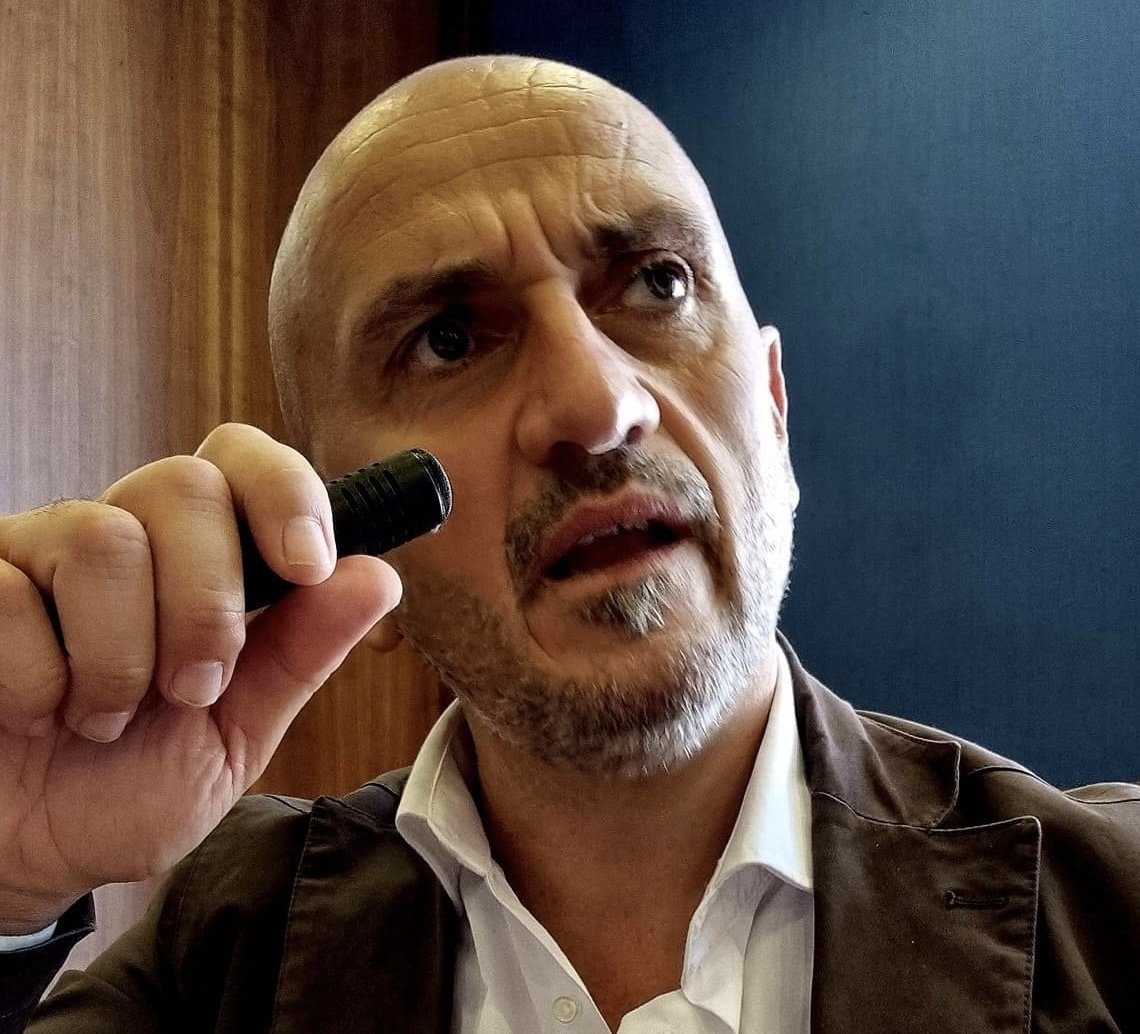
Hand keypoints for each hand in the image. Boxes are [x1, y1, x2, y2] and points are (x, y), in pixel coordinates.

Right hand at [0, 424, 400, 933]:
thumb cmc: (125, 786)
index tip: (308, 565)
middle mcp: (118, 534)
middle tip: (192, 688)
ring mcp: (33, 554)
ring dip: (121, 658)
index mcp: (194, 558)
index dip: (284, 492)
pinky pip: (10, 597)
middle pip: (183, 486)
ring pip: (104, 538)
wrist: (24, 856)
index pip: (241, 459)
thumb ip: (301, 652)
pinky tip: (36, 716)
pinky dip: (39, 682)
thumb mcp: (235, 731)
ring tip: (106, 717)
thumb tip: (380, 576)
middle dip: (205, 605)